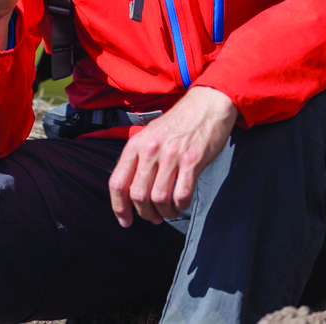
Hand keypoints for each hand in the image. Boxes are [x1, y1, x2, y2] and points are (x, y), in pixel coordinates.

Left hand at [108, 86, 236, 226]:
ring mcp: (171, 155)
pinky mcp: (192, 160)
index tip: (125, 221)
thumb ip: (139, 158)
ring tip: (170, 211)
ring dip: (164, 213)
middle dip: (145, 214)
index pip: (117, 182)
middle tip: (154, 217)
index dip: (119, 207)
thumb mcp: (151, 134)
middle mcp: (150, 149)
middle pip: (138, 196)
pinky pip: (181, 195)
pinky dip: (181, 205)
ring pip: (158, 199)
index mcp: (136, 144)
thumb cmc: (179, 122)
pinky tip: (183, 202)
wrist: (207, 104)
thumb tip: (131, 190)